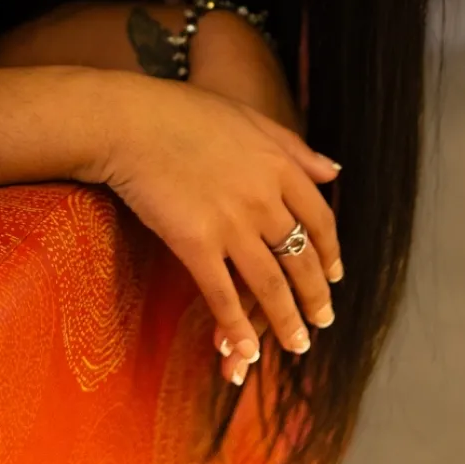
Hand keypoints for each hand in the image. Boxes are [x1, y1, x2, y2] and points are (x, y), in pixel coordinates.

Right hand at [187, 12, 322, 382]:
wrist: (129, 122)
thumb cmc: (182, 113)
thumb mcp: (249, 117)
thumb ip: (294, 147)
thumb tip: (334, 171)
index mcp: (279, 166)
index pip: (320, 219)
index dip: (331, 252)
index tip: (334, 275)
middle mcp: (264, 198)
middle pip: (301, 258)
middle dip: (315, 296)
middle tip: (323, 321)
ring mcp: (231, 223)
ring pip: (270, 285)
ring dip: (286, 321)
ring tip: (298, 346)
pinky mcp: (195, 244)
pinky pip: (223, 295)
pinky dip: (236, 327)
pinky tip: (245, 350)